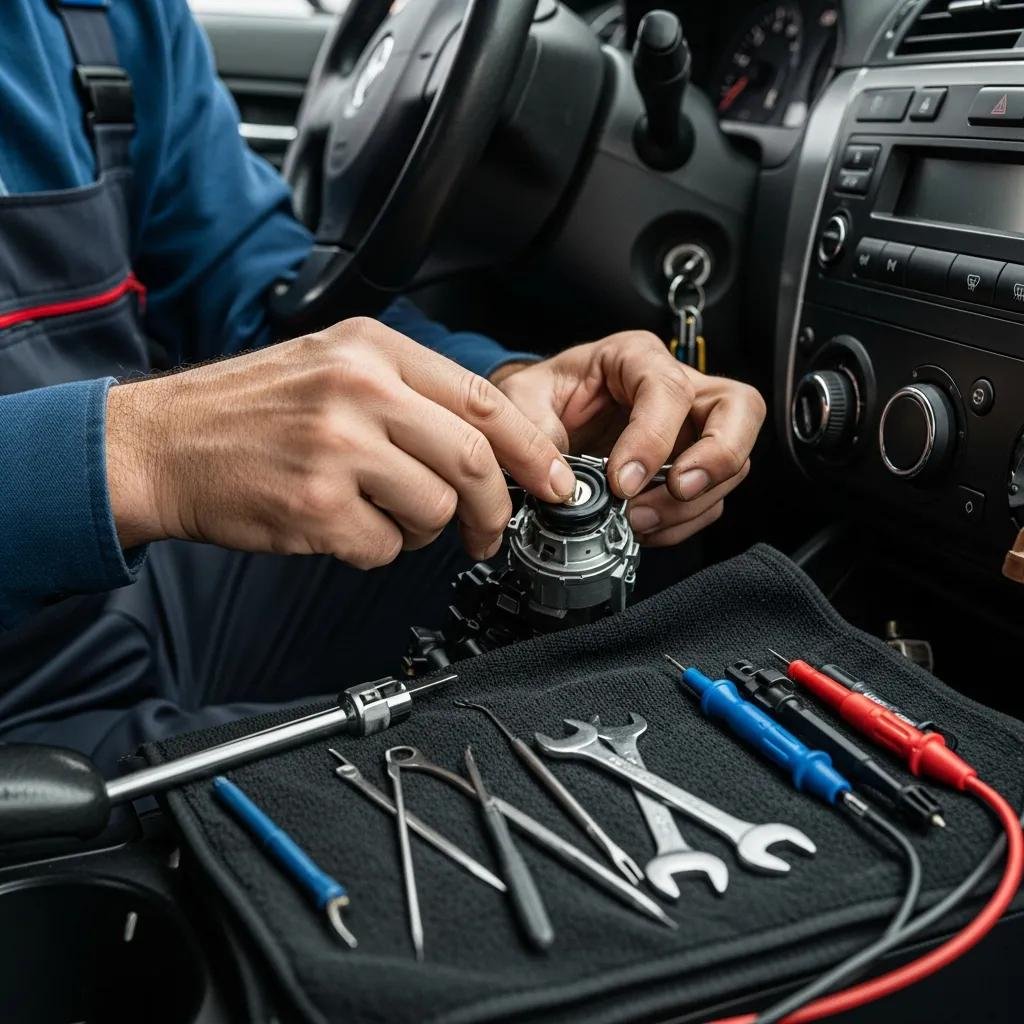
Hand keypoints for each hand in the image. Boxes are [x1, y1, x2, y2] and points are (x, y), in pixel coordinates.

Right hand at [105, 318, 576, 567]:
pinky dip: (374, 549)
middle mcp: (358, 389)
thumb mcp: (331, 367)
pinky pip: (386, 547)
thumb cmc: (247, 412)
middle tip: (489, 532)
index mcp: (371, 349)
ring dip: (422, 530)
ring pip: (436, 509)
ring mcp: (336, 446)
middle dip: (494, 509)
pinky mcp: (314, 504)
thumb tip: (485, 443)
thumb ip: (408, 394)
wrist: (160, 445)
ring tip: (382, 516)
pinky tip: (341, 527)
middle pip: (473, 459)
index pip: (482, 399)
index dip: (530, 448)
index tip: (552, 481)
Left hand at [495, 332, 765, 546]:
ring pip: (733, 462)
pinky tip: (644, 526)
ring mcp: (692, 429)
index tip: (622, 481)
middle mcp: (678, 387)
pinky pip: (709, 499)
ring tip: (638, 520)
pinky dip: (681, 523)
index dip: (653, 438)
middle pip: (739, 410)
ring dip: (691, 503)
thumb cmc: (544, 395)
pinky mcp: (690, 467)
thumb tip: (561, 475)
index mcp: (636, 358)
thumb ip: (534, 428)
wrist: (544, 414)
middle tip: (679, 491)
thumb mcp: (523, 397)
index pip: (668, 389)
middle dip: (716, 459)